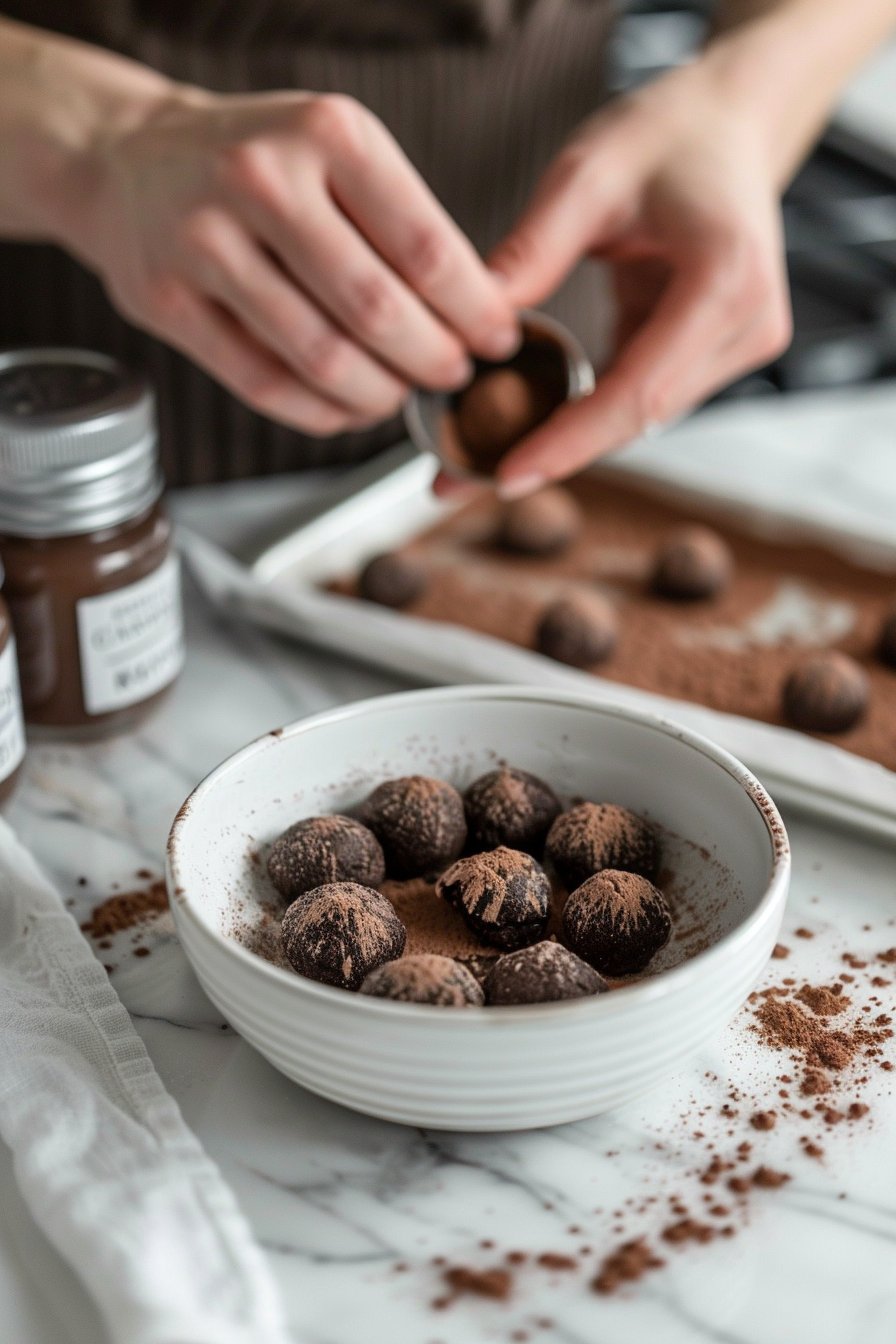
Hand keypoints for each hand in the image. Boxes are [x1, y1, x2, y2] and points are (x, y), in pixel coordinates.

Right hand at [70, 90, 517, 434]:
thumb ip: (401, 225)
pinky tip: (346, 407)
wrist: (130, 161)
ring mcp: (205, 241)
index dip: (474, 310)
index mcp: (326, 134)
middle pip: (376, 310)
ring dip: (378, 395)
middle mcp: (262, 179)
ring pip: (321, 357)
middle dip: (432, 361)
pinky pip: (265, 385)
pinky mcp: (166, 301)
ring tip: (399, 393)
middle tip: (452, 375)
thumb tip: (479, 319)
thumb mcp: (336, 153)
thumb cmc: (259, 164)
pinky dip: (321, 412)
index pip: (426, 247)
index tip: (498, 338)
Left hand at [487, 61, 792, 495]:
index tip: (505, 474)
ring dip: (560, 441)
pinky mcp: (714, 357)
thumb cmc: (668, 134)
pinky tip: (520, 428)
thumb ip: (532, 250)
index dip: (569, 441)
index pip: (640, 391)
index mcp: (727, 280)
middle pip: (636, 419)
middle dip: (550, 452)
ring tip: (472, 460)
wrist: (729, 123)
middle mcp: (747, 327)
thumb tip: (467, 329)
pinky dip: (579, 415)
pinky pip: (638, 398)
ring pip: (636, 419)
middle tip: (459, 479)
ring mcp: (737, 348)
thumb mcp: (587, 174)